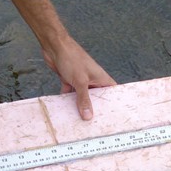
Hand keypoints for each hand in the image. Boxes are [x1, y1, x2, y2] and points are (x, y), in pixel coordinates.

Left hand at [7, 0, 115, 120]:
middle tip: (96, 124)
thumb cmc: (72, 59)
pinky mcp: (70, 80)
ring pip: (82, 97)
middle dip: (95, 109)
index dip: (114, 103)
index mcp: (101, 78)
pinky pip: (70, 94)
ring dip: (80, 106)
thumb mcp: (80, 81)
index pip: (112, 92)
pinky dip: (67, 101)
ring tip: (81, 122)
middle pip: (97, 98)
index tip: (116, 116)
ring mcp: (81, 81)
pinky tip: (65, 111)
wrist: (54, 46)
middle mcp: (93, 80)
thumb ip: (84, 99)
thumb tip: (88, 116)